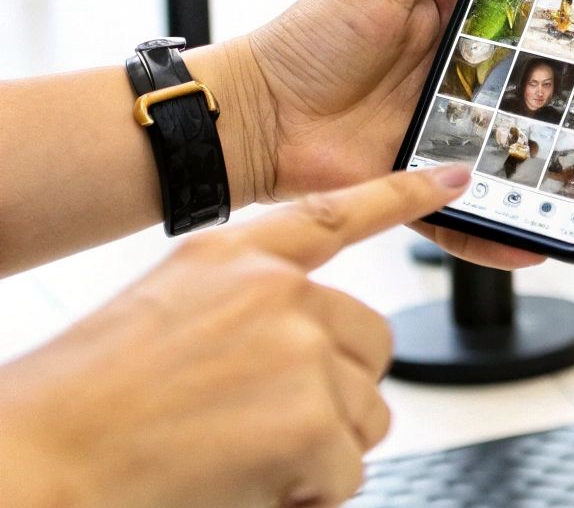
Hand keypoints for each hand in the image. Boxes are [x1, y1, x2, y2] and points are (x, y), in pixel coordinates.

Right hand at [0, 166, 471, 507]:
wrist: (40, 463)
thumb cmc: (84, 407)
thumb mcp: (167, 321)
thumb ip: (245, 316)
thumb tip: (310, 348)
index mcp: (232, 258)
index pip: (338, 214)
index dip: (403, 194)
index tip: (452, 177)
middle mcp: (277, 293)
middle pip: (370, 344)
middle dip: (335, 394)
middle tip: (261, 428)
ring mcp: (301, 353)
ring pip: (364, 414)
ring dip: (319, 449)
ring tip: (235, 456)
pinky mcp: (315, 420)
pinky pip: (347, 471)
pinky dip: (306, 494)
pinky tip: (243, 485)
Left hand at [216, 0, 573, 268]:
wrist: (250, 118)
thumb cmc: (305, 42)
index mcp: (473, 23)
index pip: (567, 8)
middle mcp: (480, 78)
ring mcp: (464, 134)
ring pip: (551, 147)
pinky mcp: (434, 185)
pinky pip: (483, 216)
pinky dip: (516, 234)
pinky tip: (553, 239)